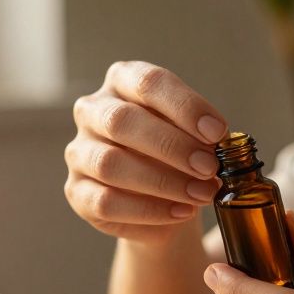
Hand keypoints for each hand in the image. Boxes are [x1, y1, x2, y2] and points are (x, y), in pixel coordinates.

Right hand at [65, 61, 228, 243]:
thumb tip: (216, 143)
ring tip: (201, 193)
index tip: (217, 132)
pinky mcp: (77, 191)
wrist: (161, 197)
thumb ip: (200, 133)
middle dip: (172, 146)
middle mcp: (93, 110)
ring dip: (162, 182)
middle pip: (122, 121)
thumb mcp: (192, 134)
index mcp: (122, 81)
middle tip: (209, 167)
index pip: (148, 82)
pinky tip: (181, 211)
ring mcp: (79, 151)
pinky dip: (149, 210)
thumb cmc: (177, 153)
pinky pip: (106, 202)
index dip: (184, 106)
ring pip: (110, 164)